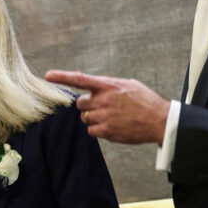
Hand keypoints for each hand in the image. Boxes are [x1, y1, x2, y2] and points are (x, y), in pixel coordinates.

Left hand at [45, 70, 169, 143]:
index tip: (48, 76)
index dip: (62, 77)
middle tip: (102, 107)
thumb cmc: (145, 101)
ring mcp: (104, 116)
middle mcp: (104, 100)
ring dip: (93, 118)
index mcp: (108, 85)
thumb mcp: (128, 85)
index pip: (80, 79)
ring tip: (111, 117)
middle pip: (80, 104)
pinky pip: (91, 130)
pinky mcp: (107, 131)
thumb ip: (108, 86)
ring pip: (85, 118)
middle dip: (88, 105)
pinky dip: (98, 129)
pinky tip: (112, 126)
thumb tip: (94, 88)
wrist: (160, 120)